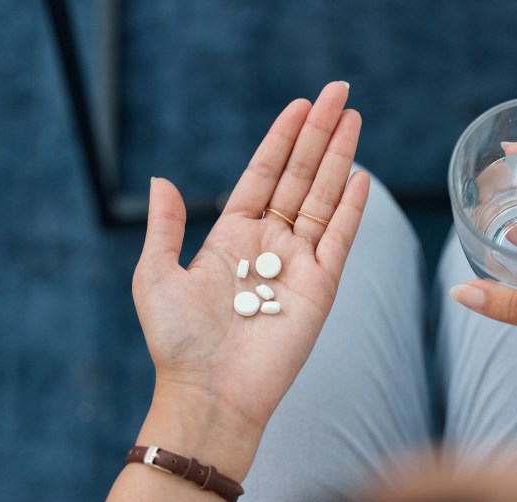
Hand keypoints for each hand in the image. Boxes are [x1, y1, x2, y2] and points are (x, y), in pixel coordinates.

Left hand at [132, 82, 368, 471]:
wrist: (209, 393)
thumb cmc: (177, 342)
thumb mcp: (156, 275)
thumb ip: (166, 227)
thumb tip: (162, 180)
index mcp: (231, 236)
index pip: (263, 174)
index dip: (281, 138)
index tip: (301, 105)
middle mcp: (268, 243)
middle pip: (299, 177)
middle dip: (319, 134)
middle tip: (339, 93)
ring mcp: (298, 264)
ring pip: (322, 199)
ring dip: (339, 158)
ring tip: (353, 119)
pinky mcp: (320, 288)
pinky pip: (339, 239)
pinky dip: (351, 208)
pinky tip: (360, 177)